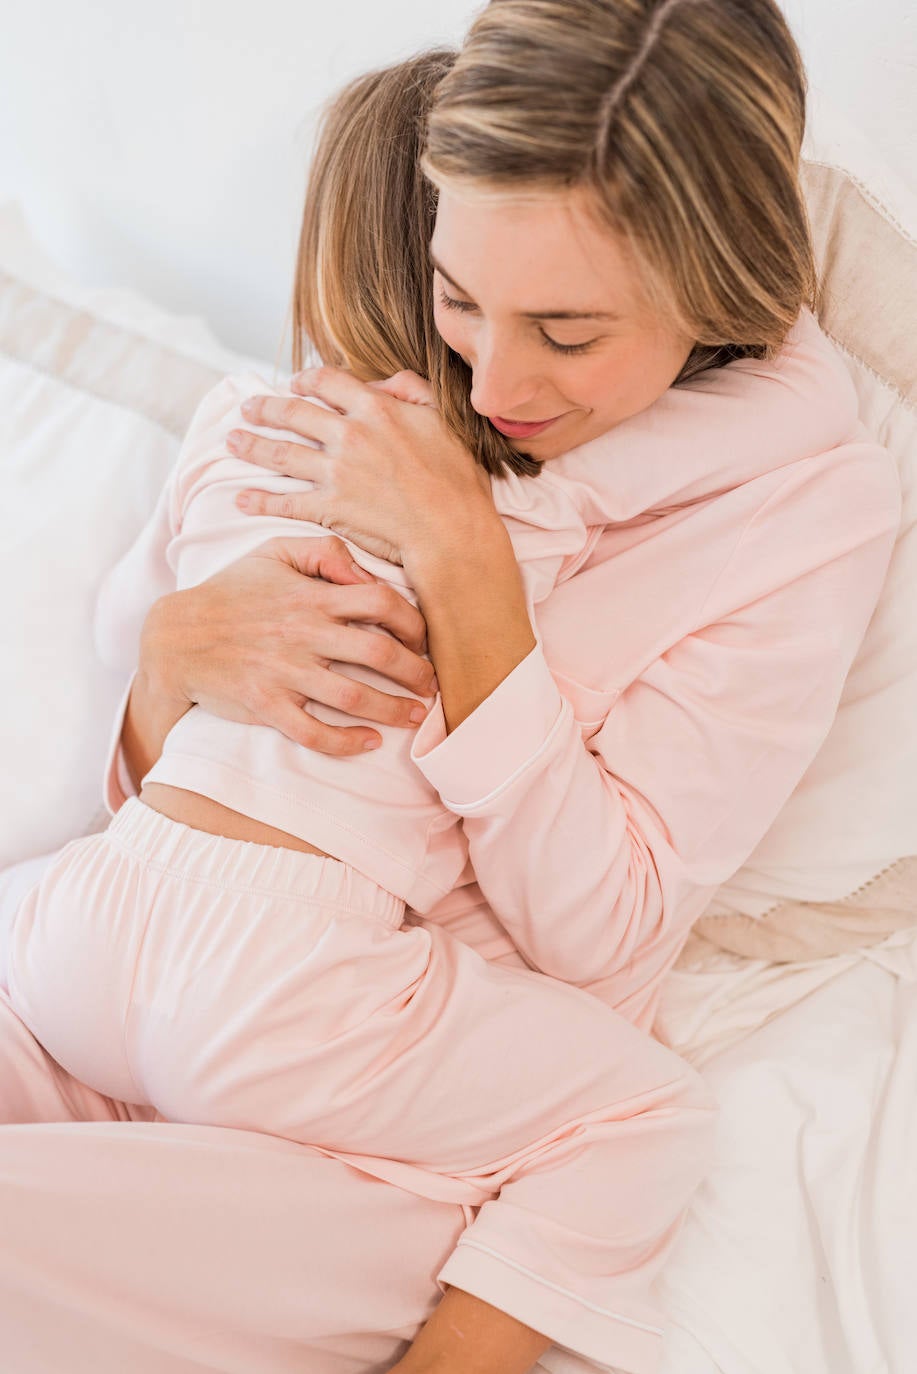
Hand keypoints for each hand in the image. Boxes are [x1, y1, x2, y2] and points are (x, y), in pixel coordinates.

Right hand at [142, 535, 436, 755]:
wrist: (175, 637)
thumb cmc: (231, 592)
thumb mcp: (273, 552)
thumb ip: (325, 551)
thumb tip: (365, 573)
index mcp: (311, 596)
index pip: (381, 602)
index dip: (415, 622)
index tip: (425, 639)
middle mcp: (303, 634)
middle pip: (379, 652)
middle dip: (417, 671)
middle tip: (433, 684)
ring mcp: (285, 673)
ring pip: (355, 695)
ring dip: (394, 710)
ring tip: (417, 717)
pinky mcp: (266, 706)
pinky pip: (314, 732)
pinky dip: (347, 742)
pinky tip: (369, 743)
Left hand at [226, 367, 494, 572]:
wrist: (450, 529)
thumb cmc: (456, 479)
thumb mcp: (445, 419)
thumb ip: (414, 390)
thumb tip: (385, 381)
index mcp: (375, 408)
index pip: (329, 381)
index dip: (307, 379)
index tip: (294, 383)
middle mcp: (348, 435)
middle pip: (293, 413)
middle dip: (265, 408)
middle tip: (247, 407)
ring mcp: (335, 472)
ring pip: (280, 453)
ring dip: (251, 446)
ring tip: (231, 441)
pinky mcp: (329, 508)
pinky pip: (285, 502)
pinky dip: (259, 501)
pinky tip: (241, 499)